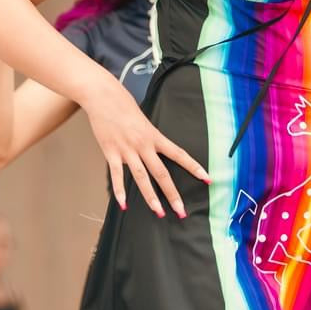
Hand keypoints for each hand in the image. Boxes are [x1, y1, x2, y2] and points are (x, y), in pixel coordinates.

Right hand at [83, 78, 210, 217]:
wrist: (103, 96)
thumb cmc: (123, 105)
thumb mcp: (144, 120)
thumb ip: (150, 137)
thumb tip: (155, 149)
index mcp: (155, 136)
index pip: (179, 154)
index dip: (194, 167)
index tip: (207, 178)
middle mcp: (143, 145)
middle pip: (162, 173)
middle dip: (173, 194)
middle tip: (181, 210)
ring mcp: (127, 150)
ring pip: (142, 178)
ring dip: (151, 197)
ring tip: (158, 212)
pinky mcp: (111, 152)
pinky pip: (117, 175)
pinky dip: (120, 191)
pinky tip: (123, 204)